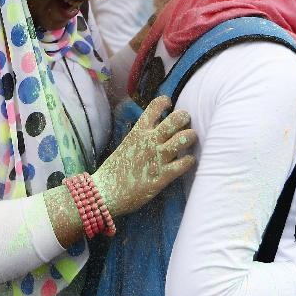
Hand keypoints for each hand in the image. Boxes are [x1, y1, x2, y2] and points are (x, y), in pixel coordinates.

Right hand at [93, 95, 195, 216]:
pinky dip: (190, 160)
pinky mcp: (162, 176)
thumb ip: (142, 135)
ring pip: (184, 138)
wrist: (105, 193)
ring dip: (191, 136)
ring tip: (190, 139)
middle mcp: (149, 141)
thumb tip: (159, 126)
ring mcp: (157, 158)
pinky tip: (188, 160)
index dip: (165, 102)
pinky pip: (184, 163)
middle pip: (176, 119)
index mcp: (138, 131)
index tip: (169, 105)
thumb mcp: (127, 145)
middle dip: (184, 117)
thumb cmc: (115, 170)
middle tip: (186, 122)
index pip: (155, 106)